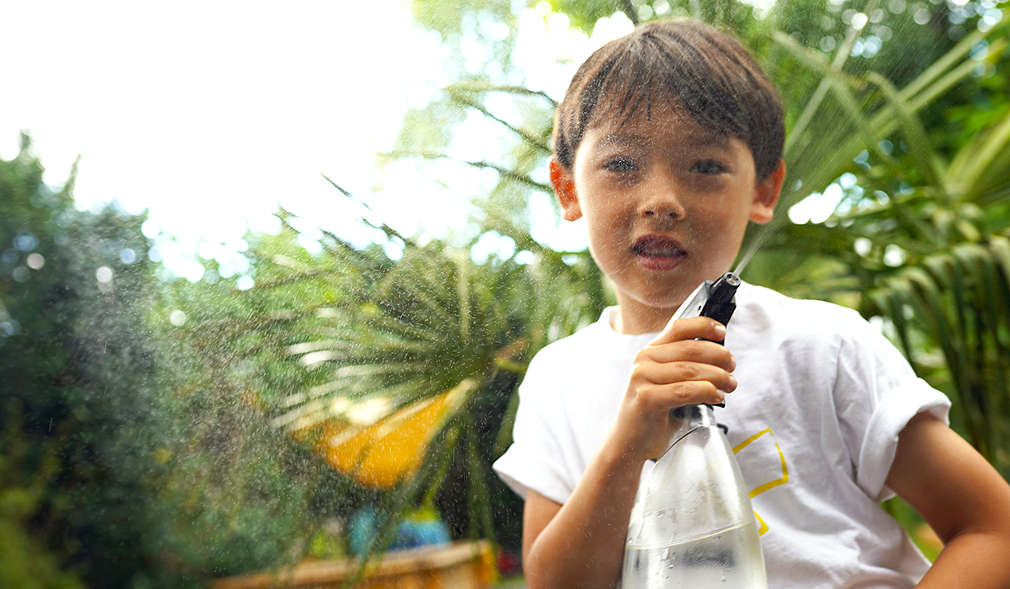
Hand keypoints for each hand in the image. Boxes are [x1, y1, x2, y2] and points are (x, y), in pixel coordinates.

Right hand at [613, 316, 736, 461]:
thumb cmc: (654, 413)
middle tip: (732, 367)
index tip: (722, 332)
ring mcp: (641, 378)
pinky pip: (683, 391)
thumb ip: (686, 366)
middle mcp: (644, 360)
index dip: (703, 325)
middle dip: (718, 356)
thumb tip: (722, 358)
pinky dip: (705, 392)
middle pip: (690, 348)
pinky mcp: (645, 398)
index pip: (678, 327)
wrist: (629, 442)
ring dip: (717, 376)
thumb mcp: (668, 382)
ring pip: (690, 370)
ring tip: (729, 384)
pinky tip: (716, 396)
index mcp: (651, 351)